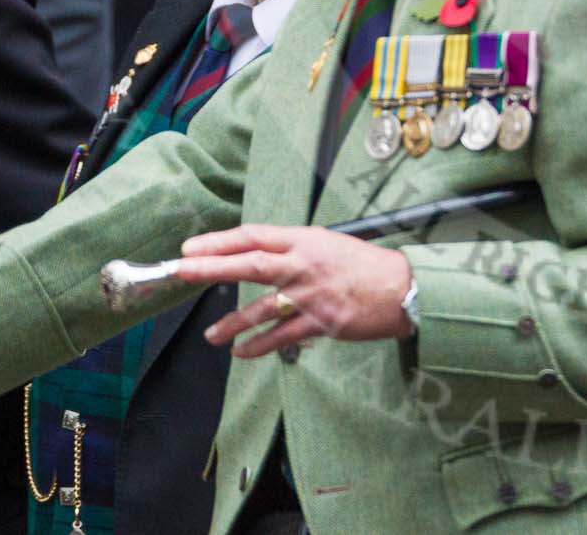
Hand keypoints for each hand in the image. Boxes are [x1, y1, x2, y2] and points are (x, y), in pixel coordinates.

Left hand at [177, 224, 413, 357]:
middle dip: (212, 266)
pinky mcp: (321, 322)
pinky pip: (282, 336)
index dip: (220, 242)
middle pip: (251, 263)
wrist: (403, 288)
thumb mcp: (329, 244)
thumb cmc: (366, 265)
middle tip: (183, 270)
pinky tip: (242, 352)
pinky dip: (258, 345)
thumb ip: (295, 249)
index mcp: (305, 240)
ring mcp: (311, 294)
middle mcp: (305, 264)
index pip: (254, 235)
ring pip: (262, 307)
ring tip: (212, 336)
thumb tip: (261, 255)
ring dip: (232, 323)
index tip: (191, 248)